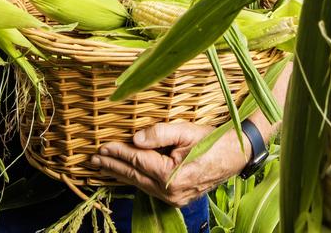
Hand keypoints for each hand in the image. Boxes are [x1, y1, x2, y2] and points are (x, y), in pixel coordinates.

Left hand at [90, 121, 249, 206]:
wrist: (237, 155)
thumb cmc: (213, 140)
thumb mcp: (186, 131)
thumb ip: (159, 133)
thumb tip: (135, 139)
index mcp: (172, 176)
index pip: (137, 161)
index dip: (118, 153)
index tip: (102, 146)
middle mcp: (171, 192)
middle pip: (135, 176)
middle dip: (112, 166)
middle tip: (93, 160)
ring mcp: (174, 198)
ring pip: (140, 184)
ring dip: (121, 174)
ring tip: (103, 166)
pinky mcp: (178, 198)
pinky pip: (150, 189)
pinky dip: (136, 180)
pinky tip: (126, 174)